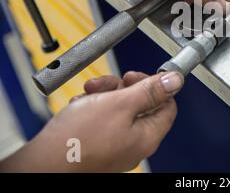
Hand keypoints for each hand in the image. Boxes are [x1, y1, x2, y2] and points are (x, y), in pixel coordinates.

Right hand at [0, 71, 182, 172]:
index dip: (153, 86)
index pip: (166, 105)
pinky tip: (80, 106)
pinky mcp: (97, 147)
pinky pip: (102, 121)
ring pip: (118, 110)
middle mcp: (134, 144)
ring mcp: (116, 147)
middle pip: (140, 105)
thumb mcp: (120, 104)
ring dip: (104, 95)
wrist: (42, 164)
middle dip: (122, 88)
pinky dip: (92, 108)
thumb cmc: (78, 139)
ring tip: (88, 93)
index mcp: (147, 136)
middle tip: (107, 83)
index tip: (135, 76)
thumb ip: (150, 91)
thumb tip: (175, 80)